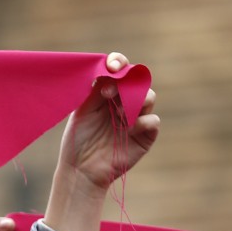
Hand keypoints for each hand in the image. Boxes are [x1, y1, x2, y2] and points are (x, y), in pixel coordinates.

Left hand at [46, 52, 159, 230]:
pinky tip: (129, 128)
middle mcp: (125, 101)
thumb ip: (95, 89)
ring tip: (118, 112)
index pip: (121, 69)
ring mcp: (136, 118)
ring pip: (149, 97)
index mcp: (109, 92)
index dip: (119, 62)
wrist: (80, 168)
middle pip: (139, 79)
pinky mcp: (146, 136)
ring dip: (135, 99)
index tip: (112, 66)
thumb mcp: (82, 109)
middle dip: (126, 81)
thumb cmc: (78, 139)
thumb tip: (107, 69)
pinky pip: (153, 120)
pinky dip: (142, 121)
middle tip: (107, 93)